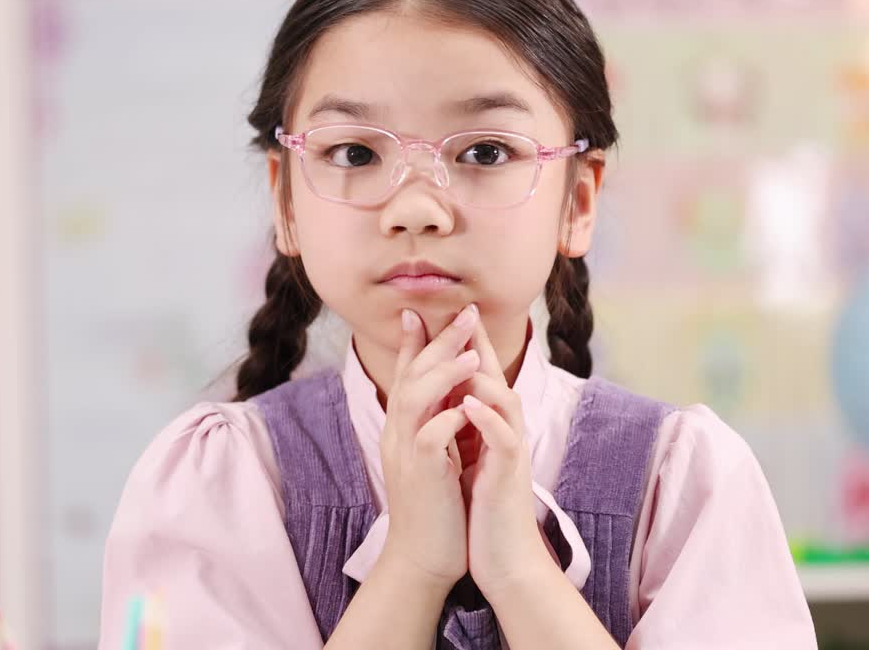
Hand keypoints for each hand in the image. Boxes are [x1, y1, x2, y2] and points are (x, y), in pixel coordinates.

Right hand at [377, 305, 480, 593]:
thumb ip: (436, 425)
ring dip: (444, 372)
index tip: (421, 310)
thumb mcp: (434, 457)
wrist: (423, 557)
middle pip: (411, 375)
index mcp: (402, 428)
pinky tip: (468, 406)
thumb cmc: (436, 508)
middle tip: (465, 314)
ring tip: (471, 354)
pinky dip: (449, 418)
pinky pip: (430, 437)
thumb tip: (449, 396)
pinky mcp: (421, 475)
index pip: (405, 374)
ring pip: (416, 398)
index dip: (412, 341)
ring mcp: (405, 453)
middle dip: (439, 342)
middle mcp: (397, 434)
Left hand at [459, 313, 552, 596]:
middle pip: (495, 377)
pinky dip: (487, 420)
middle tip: (463, 309)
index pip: (476, 376)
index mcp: (490, 426)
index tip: (439, 312)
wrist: (503, 560)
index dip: (461, 344)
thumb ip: (461, 425)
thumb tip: (446, 397)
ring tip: (464, 351)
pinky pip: (503, 441)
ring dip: (483, 376)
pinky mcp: (509, 476)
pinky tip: (469, 405)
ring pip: (505, 401)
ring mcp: (510, 452)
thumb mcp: (466, 458)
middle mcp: (504, 431)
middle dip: (477, 344)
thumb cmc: (483, 509)